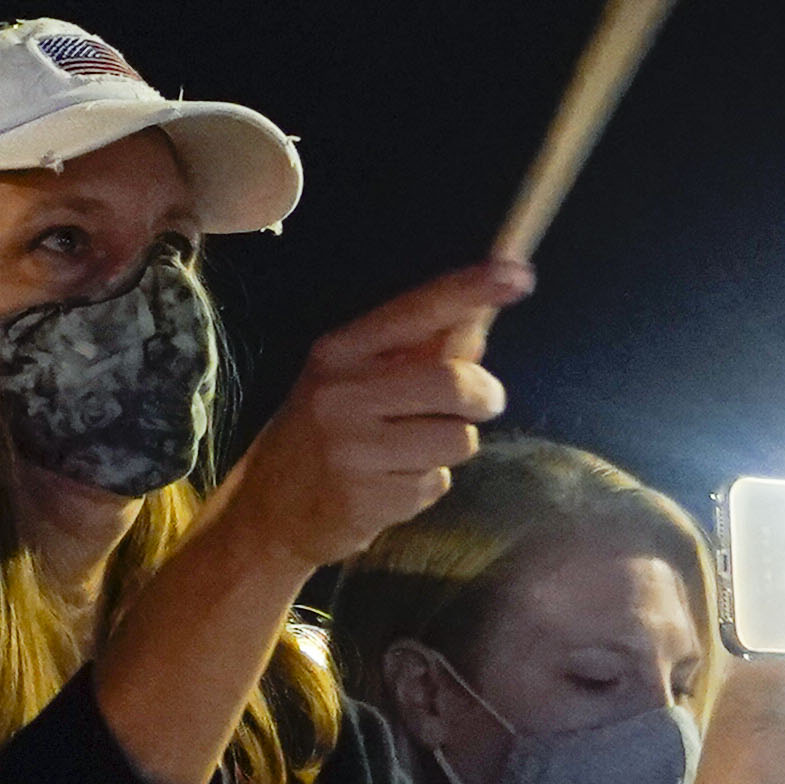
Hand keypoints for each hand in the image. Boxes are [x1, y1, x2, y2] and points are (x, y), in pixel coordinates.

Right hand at [205, 261, 527, 575]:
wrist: (267, 510)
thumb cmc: (322, 433)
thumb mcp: (351, 381)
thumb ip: (410, 355)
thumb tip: (475, 335)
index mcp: (339, 351)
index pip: (414, 311)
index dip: (469, 290)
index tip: (516, 273)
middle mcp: (342, 394)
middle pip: (450, 381)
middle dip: (483, 394)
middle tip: (485, 403)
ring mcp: (353, 450)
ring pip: (457, 439)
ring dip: (451, 446)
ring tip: (413, 452)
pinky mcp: (369, 500)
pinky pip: (438, 483)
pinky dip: (428, 484)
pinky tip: (392, 485)